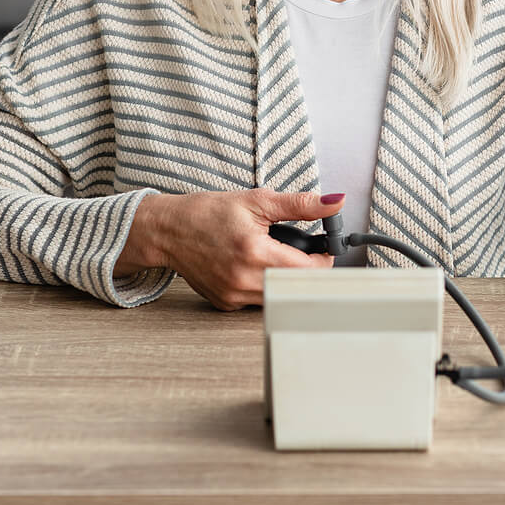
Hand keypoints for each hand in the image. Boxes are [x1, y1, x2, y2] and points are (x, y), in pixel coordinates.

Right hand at [129, 188, 339, 310]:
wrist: (169, 230)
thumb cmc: (208, 213)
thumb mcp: (257, 201)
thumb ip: (300, 204)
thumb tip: (334, 204)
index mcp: (254, 252)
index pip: (308, 270)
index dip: (323, 259)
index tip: (323, 248)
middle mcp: (244, 280)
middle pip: (295, 287)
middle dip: (306, 269)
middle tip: (302, 252)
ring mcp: (234, 296)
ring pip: (279, 297)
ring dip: (285, 280)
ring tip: (276, 257)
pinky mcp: (226, 304)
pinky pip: (258, 301)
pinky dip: (265, 286)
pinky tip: (256, 269)